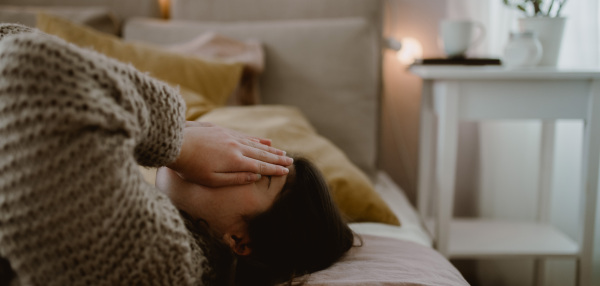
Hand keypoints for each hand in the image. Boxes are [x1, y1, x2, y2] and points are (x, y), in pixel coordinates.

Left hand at [167, 121, 292, 186]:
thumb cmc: (190, 166)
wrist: (174, 142)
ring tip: (282, 151)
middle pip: (262, 153)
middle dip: (277, 158)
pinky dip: (257, 138)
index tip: (287, 171)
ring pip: (255, 143)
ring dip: (270, 148)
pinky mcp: (222, 130)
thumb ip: (235, 178)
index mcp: (235, 160)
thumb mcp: (211, 179)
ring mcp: (229, 136)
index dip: (274, 169)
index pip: (260, 165)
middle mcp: (236, 146)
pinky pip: (245, 134)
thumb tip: (255, 176)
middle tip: (291, 161)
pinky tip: (264, 139)